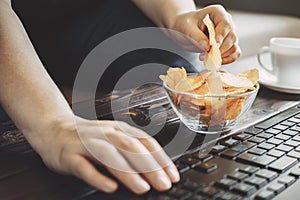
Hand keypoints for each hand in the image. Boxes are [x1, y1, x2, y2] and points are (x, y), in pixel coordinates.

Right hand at [32, 116, 179, 193]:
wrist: (55, 128)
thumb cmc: (90, 137)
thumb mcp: (114, 138)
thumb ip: (132, 150)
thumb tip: (156, 169)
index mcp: (120, 129)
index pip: (145, 142)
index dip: (161, 159)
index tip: (172, 175)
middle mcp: (106, 134)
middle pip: (131, 148)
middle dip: (149, 167)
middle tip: (163, 184)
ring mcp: (88, 143)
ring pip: (110, 156)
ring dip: (128, 172)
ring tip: (142, 188)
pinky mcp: (71, 155)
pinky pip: (85, 167)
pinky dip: (98, 177)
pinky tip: (110, 187)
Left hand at [169, 5, 240, 63]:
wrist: (182, 29)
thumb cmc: (185, 24)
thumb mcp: (187, 28)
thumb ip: (197, 36)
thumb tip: (207, 47)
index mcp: (217, 13)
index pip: (225, 25)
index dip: (220, 37)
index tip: (213, 47)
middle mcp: (225, 22)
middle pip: (231, 37)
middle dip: (219, 50)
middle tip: (206, 56)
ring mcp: (227, 34)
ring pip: (233, 46)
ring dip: (222, 56)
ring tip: (207, 59)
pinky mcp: (227, 45)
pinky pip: (234, 53)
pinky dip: (227, 59)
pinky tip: (216, 62)